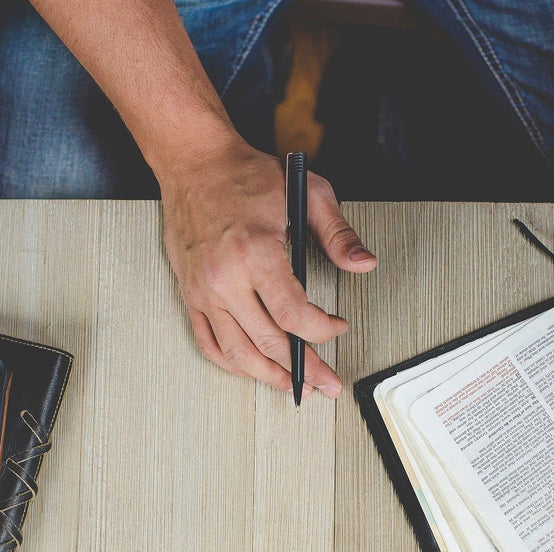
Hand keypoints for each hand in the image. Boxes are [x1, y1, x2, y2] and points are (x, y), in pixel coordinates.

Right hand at [159, 140, 376, 397]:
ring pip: (237, 353)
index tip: (337, 327)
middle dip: (305, 367)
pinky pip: (210, 343)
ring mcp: (204, 290)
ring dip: (268, 377)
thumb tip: (363, 263)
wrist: (195, 163)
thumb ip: (338, 233)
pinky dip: (234, 364)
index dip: (322, 331)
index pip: (293, 314)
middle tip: (327, 381)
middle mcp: (225, 277)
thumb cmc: (245, 176)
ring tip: (294, 386)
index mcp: (255, 252)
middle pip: (269, 342)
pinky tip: (254, 369)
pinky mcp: (190, 295)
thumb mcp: (306, 193)